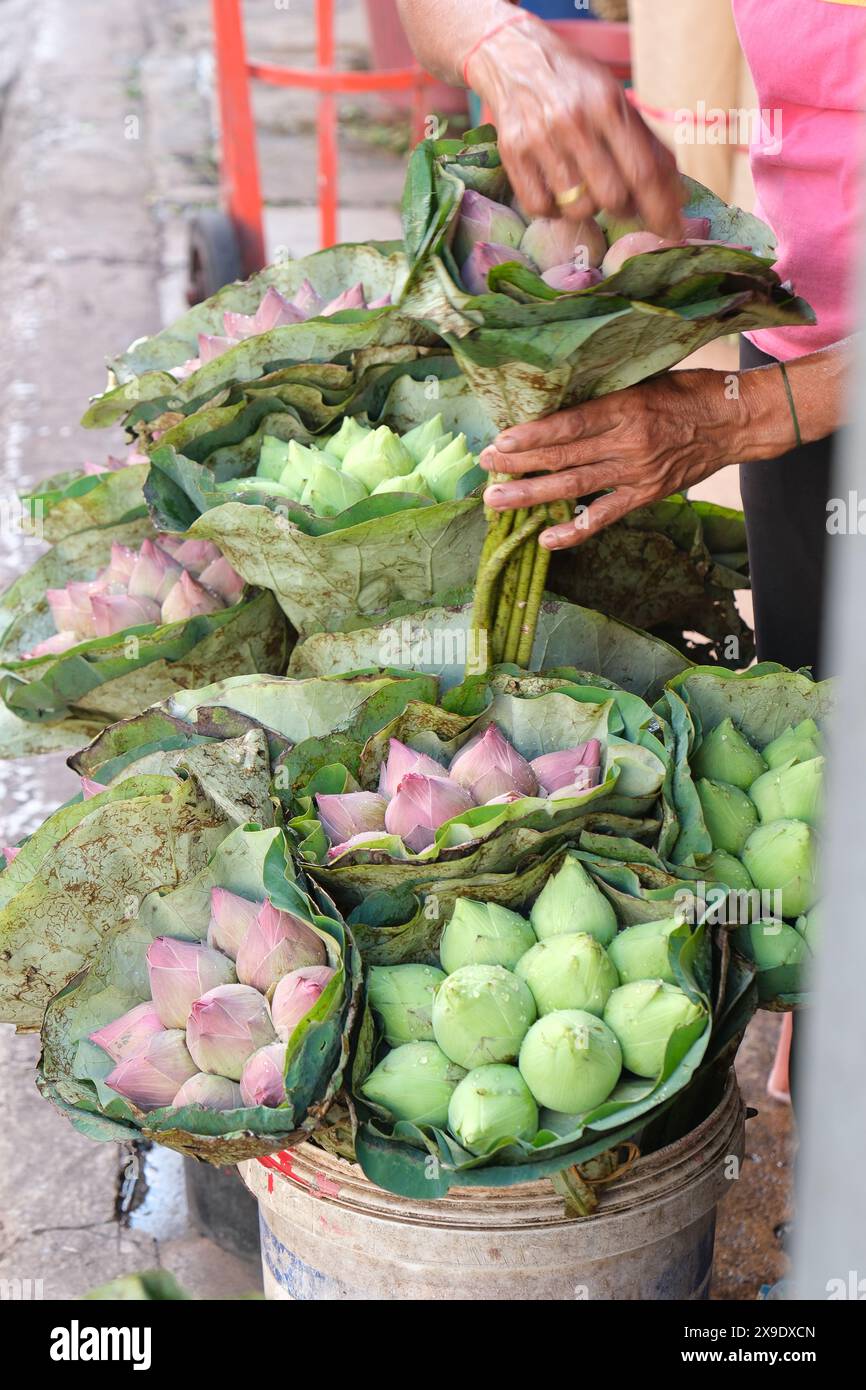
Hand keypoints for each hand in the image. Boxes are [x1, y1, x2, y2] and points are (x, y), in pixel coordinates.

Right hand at [469, 19, 683, 236]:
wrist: (515, 57)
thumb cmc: (574, 84)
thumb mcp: (614, 98)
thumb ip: (645, 142)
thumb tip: (676, 194)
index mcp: (607, 104)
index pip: (643, 171)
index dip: (660, 208)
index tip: (672, 231)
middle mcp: (574, 122)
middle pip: (612, 197)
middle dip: (622, 207)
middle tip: (619, 199)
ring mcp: (540, 141)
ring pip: (578, 208)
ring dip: (586, 207)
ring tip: (582, 185)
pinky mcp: (513, 156)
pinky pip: (542, 208)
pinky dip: (553, 208)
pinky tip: (556, 188)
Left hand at [480, 370, 764, 550]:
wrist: (736, 422)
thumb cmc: (691, 391)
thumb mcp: (647, 377)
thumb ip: (607, 391)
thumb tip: (561, 395)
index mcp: (626, 408)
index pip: (569, 425)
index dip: (532, 436)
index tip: (500, 441)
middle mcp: (627, 443)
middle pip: (562, 456)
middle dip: (518, 464)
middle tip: (484, 469)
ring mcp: (635, 473)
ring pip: (574, 487)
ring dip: (531, 496)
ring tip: (496, 501)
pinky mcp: (645, 495)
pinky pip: (603, 516)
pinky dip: (573, 530)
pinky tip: (545, 539)